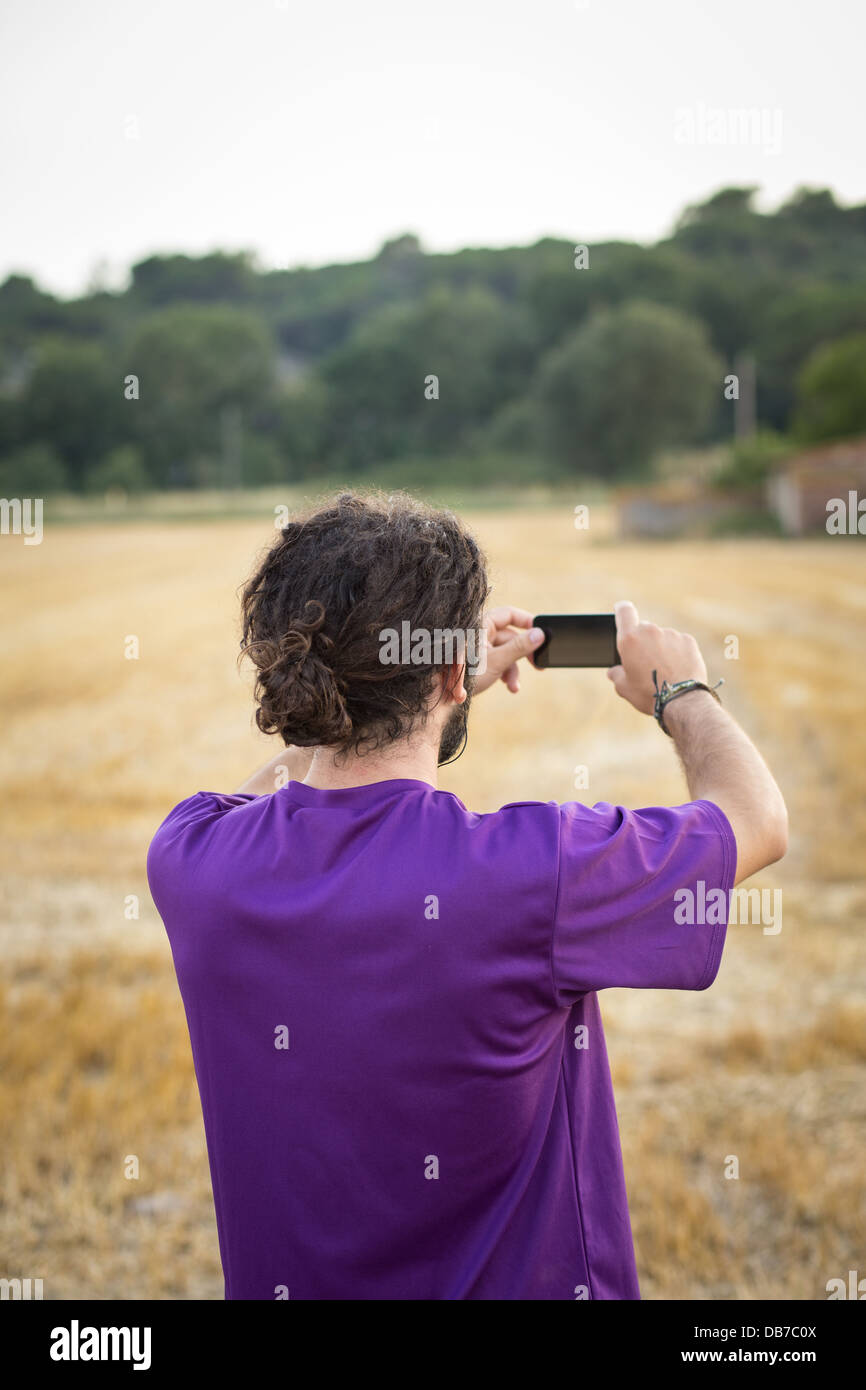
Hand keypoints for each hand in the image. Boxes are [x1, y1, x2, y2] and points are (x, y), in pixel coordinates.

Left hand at [472, 606, 545, 694]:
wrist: (441, 695)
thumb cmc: (464, 675)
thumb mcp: (497, 661)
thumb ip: (519, 647)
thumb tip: (540, 634)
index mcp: (481, 624)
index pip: (509, 614)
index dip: (527, 622)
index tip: (542, 633)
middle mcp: (479, 633)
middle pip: (510, 636)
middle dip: (524, 653)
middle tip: (539, 664)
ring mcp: (478, 647)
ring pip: (505, 652)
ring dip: (513, 669)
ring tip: (514, 686)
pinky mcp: (477, 661)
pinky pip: (497, 661)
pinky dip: (504, 673)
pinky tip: (508, 686)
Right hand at [606, 600, 707, 715]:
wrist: (682, 701)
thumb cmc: (649, 694)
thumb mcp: (623, 688)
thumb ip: (616, 674)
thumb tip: (614, 671)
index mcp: (630, 639)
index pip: (624, 610)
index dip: (622, 610)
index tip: (621, 611)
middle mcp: (650, 631)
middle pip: (643, 628)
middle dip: (643, 641)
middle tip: (645, 662)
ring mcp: (671, 634)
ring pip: (662, 637)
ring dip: (661, 648)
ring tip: (664, 670)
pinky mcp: (688, 640)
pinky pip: (678, 643)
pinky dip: (677, 652)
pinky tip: (677, 668)